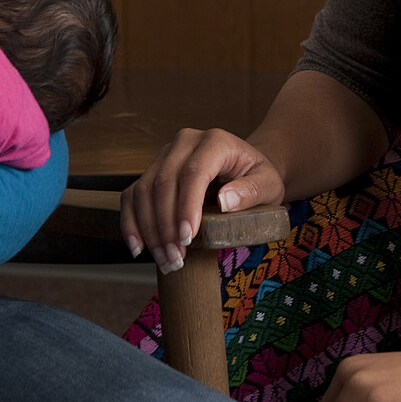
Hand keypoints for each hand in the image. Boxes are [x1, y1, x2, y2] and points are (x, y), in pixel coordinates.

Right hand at [120, 128, 285, 273]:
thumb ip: (252, 191)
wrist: (245, 169)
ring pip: (144, 191)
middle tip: (176, 259)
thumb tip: (225, 201)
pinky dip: (131, 222)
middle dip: (166, 226)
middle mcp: (184, 143)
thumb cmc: (258, 178)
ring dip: (150, 230)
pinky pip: (132, 195)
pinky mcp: (153, 171)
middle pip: (163, 183)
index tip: (187, 238)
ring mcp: (165, 156)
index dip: (186, 206)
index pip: (193, 173)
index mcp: (215, 142)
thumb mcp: (268, 185)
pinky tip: (139, 247)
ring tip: (166, 260)